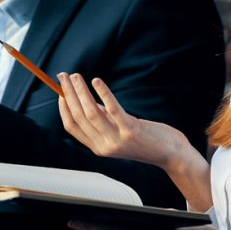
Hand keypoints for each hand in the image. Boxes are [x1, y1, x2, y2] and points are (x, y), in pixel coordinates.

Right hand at [57, 72, 190, 169]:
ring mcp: (116, 139)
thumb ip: (103, 119)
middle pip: (79, 116)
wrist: (170, 153)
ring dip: (81, 91)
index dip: (64, 107)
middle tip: (64, 76)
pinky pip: (112, 109)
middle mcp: (104, 145)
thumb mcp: (119, 131)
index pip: (72, 126)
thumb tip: (86, 99)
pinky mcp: (130, 130)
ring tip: (77, 76)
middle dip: (69, 94)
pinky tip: (97, 81)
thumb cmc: (146, 140)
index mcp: (98, 147)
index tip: (60, 91)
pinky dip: (103, 93)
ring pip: (91, 112)